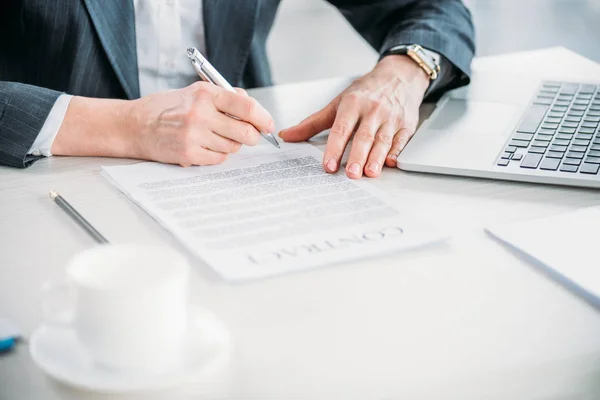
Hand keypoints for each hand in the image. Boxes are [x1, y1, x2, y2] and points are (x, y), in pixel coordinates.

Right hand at [51, 82, 273, 166]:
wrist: (135, 125)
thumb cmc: (168, 108)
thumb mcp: (195, 92)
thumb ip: (225, 97)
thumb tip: (252, 106)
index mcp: (205, 94)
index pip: (246, 108)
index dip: (263, 118)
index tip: (268, 125)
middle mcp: (200, 114)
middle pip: (245, 133)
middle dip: (251, 136)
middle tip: (248, 136)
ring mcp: (194, 136)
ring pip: (233, 148)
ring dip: (230, 145)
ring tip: (214, 137)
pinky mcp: (188, 154)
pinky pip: (218, 159)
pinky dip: (216, 155)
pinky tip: (204, 147)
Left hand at [279, 55, 429, 177]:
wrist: (399, 76)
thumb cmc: (366, 92)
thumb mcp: (338, 103)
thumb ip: (313, 123)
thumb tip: (287, 136)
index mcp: (353, 104)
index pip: (341, 129)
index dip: (334, 148)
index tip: (328, 165)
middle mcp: (372, 111)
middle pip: (363, 136)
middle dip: (357, 156)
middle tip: (350, 174)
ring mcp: (391, 118)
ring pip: (383, 140)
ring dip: (376, 158)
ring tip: (369, 173)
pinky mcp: (406, 125)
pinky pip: (401, 140)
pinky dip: (396, 151)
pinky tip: (390, 162)